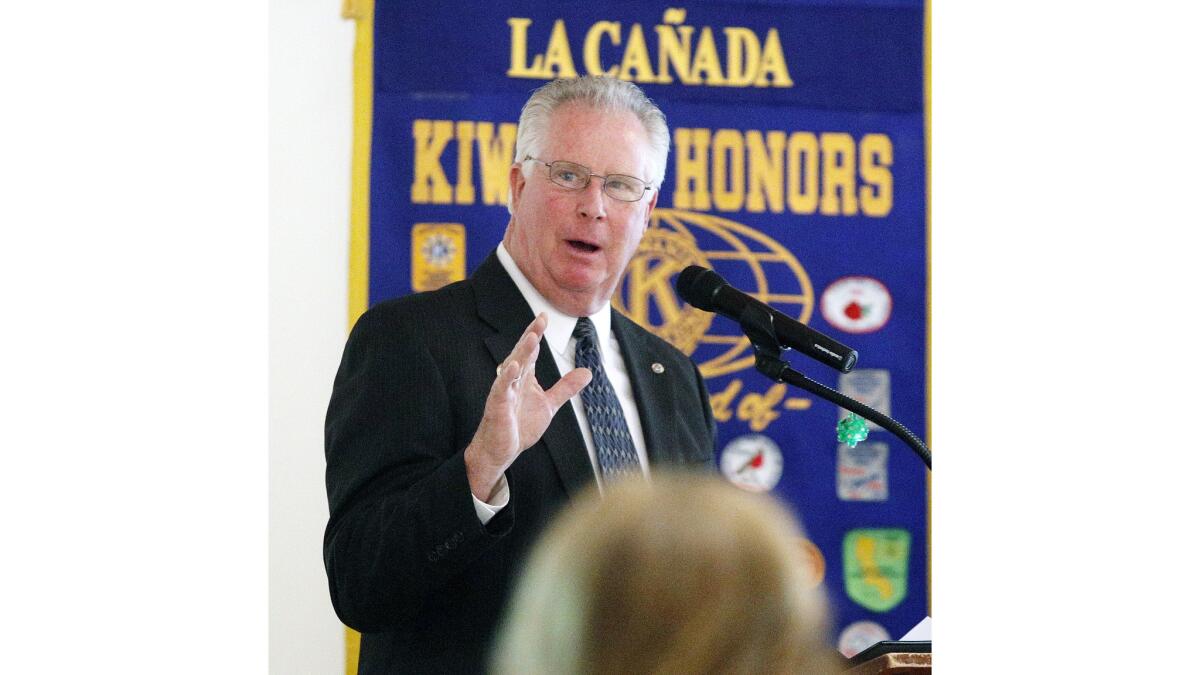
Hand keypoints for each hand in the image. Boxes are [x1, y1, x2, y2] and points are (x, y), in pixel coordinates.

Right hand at [464, 313, 591, 500]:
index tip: (544, 316)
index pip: (531, 352)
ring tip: (532, 337)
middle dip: (531, 336)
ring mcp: (503, 393)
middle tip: (540, 319)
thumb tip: (587, 372)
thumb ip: (565, 388)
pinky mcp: (497, 407)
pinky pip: (501, 390)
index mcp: (524, 378)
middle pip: (522, 354)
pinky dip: (507, 378)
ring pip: (512, 368)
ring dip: (522, 353)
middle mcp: (512, 381)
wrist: (501, 451)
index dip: (536, 333)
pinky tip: (514, 366)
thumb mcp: (548, 405)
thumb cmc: (519, 426)